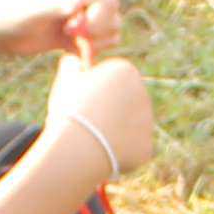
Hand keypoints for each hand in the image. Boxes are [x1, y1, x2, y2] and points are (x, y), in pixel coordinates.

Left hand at [0, 0, 124, 56]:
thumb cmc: (9, 14)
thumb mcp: (31, 11)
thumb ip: (55, 7)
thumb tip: (78, 4)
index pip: (106, 2)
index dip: (95, 20)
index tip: (69, 29)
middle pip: (113, 15)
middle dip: (96, 32)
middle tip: (69, 36)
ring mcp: (84, 11)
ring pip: (112, 30)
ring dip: (96, 43)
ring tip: (69, 44)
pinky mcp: (79, 31)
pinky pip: (100, 44)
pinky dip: (90, 52)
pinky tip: (68, 53)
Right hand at [44, 50, 155, 184]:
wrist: (80, 147)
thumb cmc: (72, 109)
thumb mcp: (66, 80)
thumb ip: (71, 64)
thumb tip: (73, 60)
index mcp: (125, 71)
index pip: (110, 80)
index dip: (92, 90)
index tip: (79, 101)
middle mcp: (143, 94)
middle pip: (121, 103)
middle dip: (106, 111)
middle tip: (84, 123)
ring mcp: (147, 122)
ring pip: (126, 127)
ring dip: (112, 132)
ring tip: (92, 140)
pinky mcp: (146, 147)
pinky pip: (130, 150)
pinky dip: (118, 153)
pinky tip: (102, 154)